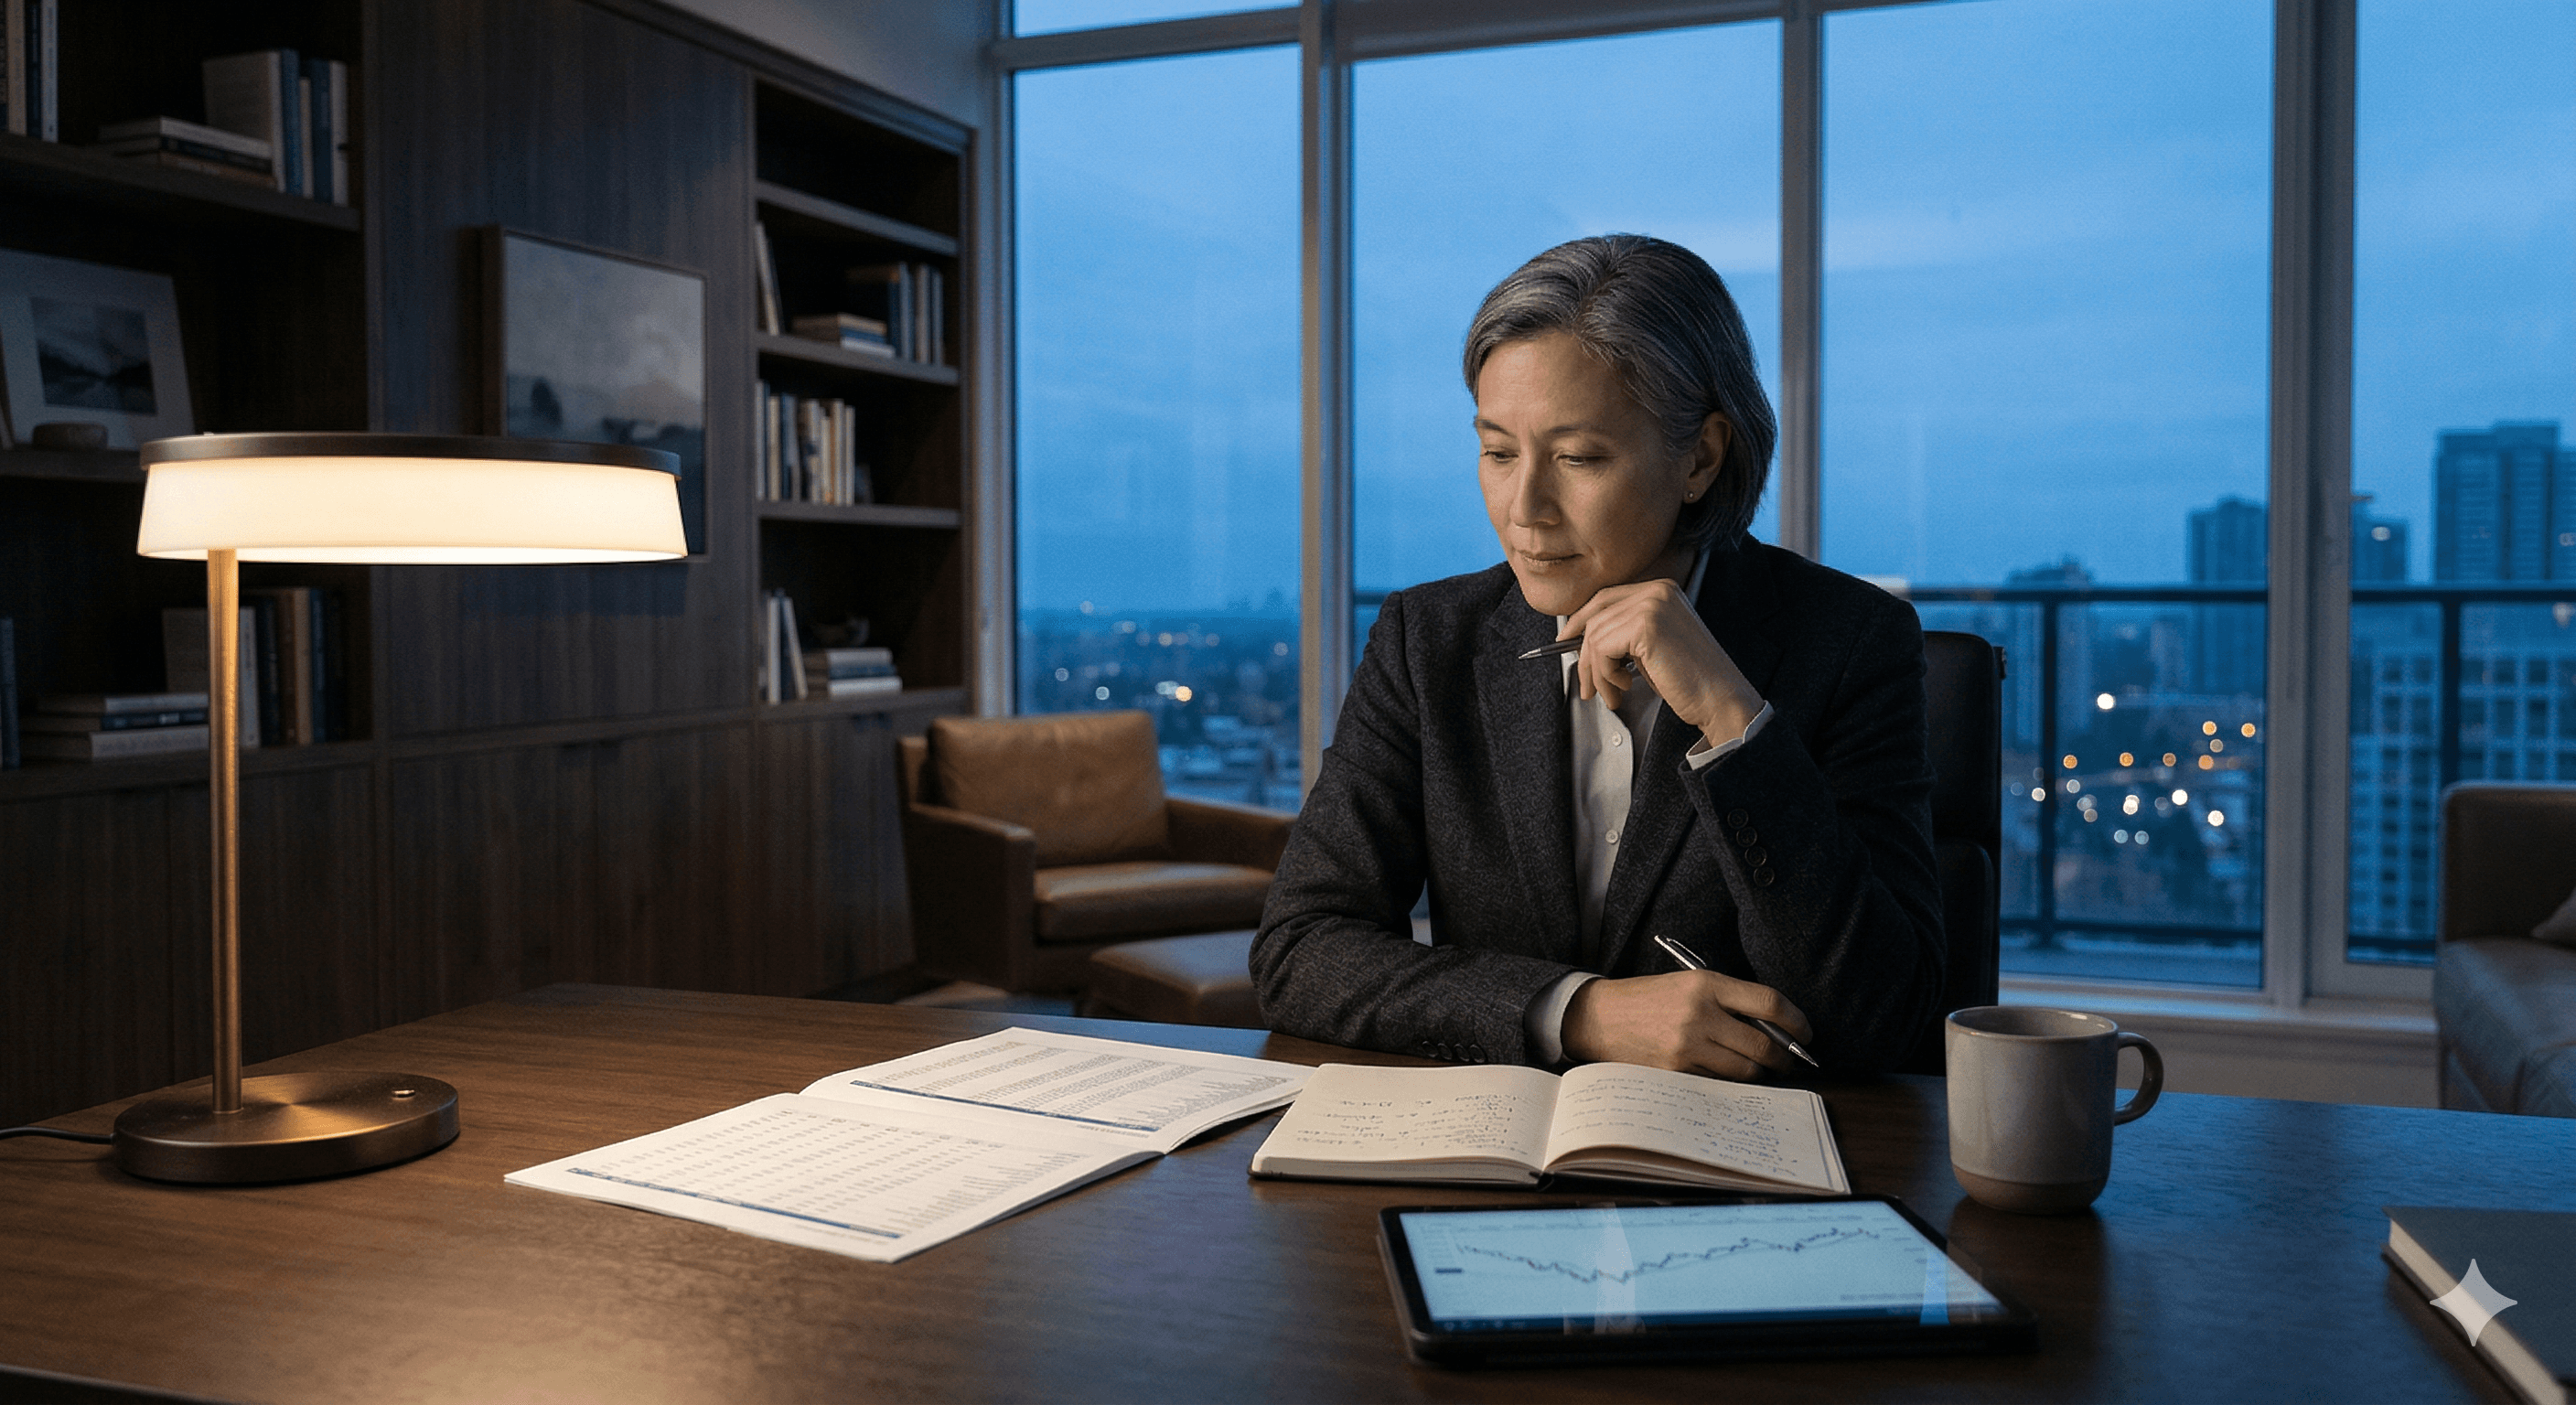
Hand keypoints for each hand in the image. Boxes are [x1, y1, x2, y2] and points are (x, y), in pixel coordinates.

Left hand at [1560, 578, 1761, 749]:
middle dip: (1585, 654)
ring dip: (1597, 673)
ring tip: (1613, 693)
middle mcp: (1657, 590)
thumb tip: (1582, 639)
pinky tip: (1625, 686)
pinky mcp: (1646, 625)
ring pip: (1595, 635)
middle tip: (1587, 685)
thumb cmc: (1690, 680)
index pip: (1605, 598)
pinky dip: (1605, 674)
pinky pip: (1601, 648)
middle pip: (1595, 615)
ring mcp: (1652, 604)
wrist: (1720, 698)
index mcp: (1661, 590)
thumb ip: (1624, 633)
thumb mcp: (1651, 647)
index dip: (1580, 620)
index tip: (1566, 641)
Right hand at [1560, 970, 1812, 1078]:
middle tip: (1789, 1060)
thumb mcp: (1690, 984)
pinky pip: (1719, 1082)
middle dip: (1784, 1057)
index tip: (1805, 1033)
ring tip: (1759, 1068)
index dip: (1796, 1021)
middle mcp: (1699, 1014)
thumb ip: (1730, 1001)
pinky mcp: (1675, 1071)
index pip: (1769, 1003)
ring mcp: (1687, 1046)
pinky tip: (1728, 1073)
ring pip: (1745, 1069)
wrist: (1600, 1016)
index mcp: (1706, 984)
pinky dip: (1730, 1081)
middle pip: (1763, 1044)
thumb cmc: (1650, 999)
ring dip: (1759, 1072)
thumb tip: (1776, 1029)